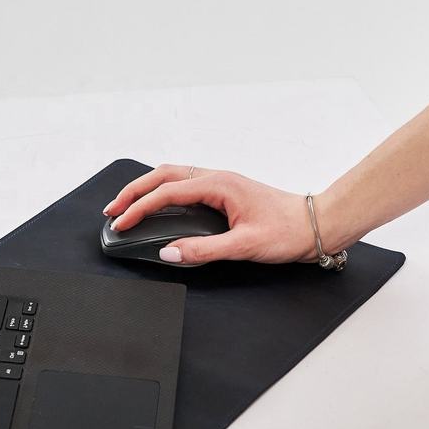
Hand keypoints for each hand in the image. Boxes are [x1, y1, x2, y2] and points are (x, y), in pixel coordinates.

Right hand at [103, 164, 316, 264]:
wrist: (316, 225)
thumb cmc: (288, 231)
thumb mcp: (244, 246)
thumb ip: (203, 250)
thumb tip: (169, 252)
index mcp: (218, 185)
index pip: (166, 193)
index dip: (139, 209)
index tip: (121, 223)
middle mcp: (216, 178)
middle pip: (162, 175)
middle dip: (133, 191)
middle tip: (112, 210)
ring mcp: (219, 182)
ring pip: (171, 176)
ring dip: (146, 189)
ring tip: (127, 206)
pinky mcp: (223, 191)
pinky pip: (183, 183)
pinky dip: (162, 191)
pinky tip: (157, 204)